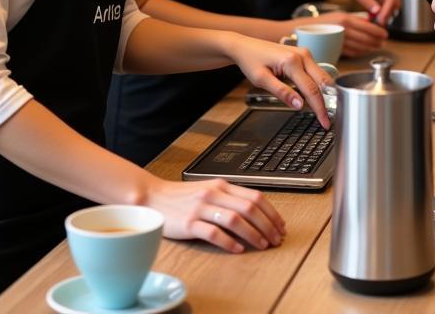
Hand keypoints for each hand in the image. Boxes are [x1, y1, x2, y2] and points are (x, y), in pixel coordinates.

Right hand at [146, 177, 286, 252]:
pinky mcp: (189, 223)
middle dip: (267, 225)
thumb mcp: (209, 190)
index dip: (271, 212)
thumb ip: (230, 198)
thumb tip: (256, 212)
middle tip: (276, 239)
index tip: (280, 226)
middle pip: (249, 208)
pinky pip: (213, 233)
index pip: (255, 196)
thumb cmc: (183, 197)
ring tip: (263, 245)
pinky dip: (229, 242)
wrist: (153, 197)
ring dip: (253, 234)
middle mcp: (214, 194)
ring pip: (235, 220)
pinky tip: (238, 249)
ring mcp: (201, 208)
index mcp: (222, 185)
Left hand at [226, 35, 331, 127]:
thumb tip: (300, 105)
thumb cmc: (251, 60)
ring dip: (325, 93)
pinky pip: (315, 72)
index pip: (311, 89)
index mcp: (292, 61)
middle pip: (322, 82)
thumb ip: (282, 93)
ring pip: (321, 76)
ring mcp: (304, 53)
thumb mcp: (262, 80)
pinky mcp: (303, 55)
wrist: (245, 46)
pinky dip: (318, 85)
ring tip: (323, 111)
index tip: (324, 122)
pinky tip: (315, 97)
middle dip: (328, 102)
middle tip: (328, 119)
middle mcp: (302, 55)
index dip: (319, 108)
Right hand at [291, 9, 387, 57]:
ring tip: (376, 46)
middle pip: (364, 37)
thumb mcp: (335, 16)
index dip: (377, 31)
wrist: (297, 31)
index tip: (385, 33)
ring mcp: (338, 39)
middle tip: (383, 41)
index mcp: (343, 18)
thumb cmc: (316, 24)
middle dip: (376, 40)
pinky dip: (359, 52)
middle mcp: (342, 29)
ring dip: (369, 47)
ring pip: (359, 45)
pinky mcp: (334, 49)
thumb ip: (350, 20)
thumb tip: (367, 23)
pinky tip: (363, 51)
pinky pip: (350, 52)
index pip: (366, 26)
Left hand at [330, 0, 398, 26]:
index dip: (387, 12)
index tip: (380, 22)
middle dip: (387, 13)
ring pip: (389, 5)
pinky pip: (383, 5)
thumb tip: (377, 12)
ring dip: (383, 14)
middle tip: (377, 23)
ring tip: (373, 20)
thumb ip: (366, 1)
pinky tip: (371, 17)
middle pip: (393, 3)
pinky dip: (379, 12)